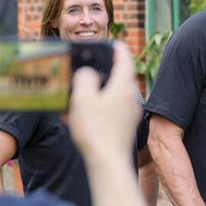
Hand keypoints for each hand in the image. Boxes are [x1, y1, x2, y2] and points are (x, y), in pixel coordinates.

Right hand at [68, 42, 138, 160]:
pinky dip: (95, 110)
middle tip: (85, 69)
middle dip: (100, 73)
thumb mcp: (82, 98)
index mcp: (123, 86)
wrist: (108, 164)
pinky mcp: (124, 127)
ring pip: (111, 96)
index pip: (124, 58)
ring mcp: (129, 114)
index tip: (110, 42)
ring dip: (94, 94)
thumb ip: (84, 78)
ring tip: (73, 97)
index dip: (116, 48)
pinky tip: (75, 117)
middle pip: (117, 77)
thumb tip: (88, 74)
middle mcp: (131, 98)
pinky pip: (109, 112)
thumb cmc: (95, 129)